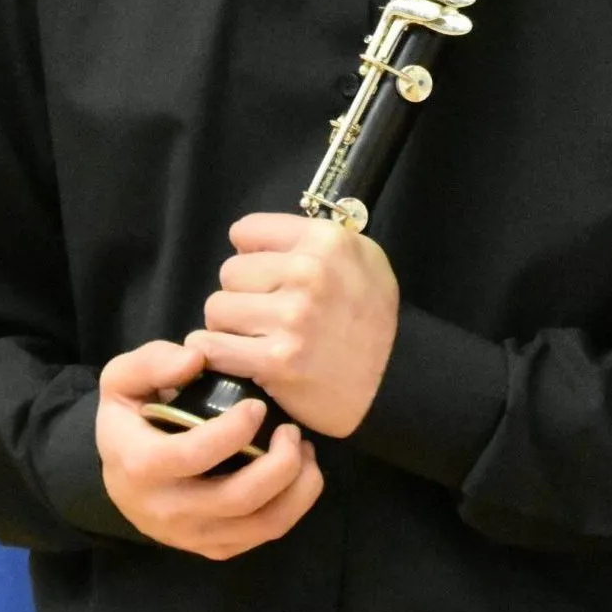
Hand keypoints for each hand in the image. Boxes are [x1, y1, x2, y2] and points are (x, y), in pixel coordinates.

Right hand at [95, 340, 322, 558]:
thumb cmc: (129, 418)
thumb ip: (152, 362)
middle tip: (292, 430)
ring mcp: (193, 535)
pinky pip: (264, 535)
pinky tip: (297, 474)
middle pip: (238, 498)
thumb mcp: (122, 380)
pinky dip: (293, 506)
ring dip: (297, 488)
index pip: (194, 455)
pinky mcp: (214, 547)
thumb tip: (196, 359)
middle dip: (280, 463)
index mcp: (141, 465)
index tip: (256, 406)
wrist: (120, 473)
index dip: (233, 431)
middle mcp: (167, 510)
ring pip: (262, 525)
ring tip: (304, 451)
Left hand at [188, 211, 399, 437]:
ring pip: (217, 308)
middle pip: (230, 271)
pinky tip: (234, 356)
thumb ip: (312, 241)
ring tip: (257, 335)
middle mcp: (308, 272)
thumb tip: (254, 243)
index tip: (267, 274)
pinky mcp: (276, 359)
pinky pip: (214, 347)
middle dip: (243, 293)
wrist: (396, 380)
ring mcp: (291, 317)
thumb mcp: (361, 257)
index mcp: (326, 240)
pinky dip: (216, 353)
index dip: (252, 254)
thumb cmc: (373, 316)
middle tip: (266, 312)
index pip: (246, 231)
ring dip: (230, 325)